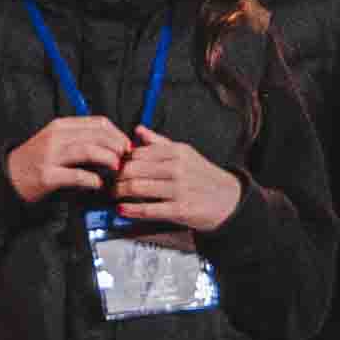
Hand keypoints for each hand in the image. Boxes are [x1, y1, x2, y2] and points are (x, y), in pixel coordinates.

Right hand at [6, 114, 138, 203]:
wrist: (8, 176)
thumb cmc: (36, 160)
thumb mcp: (57, 140)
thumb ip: (80, 137)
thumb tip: (113, 142)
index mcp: (61, 126)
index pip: (99, 123)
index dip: (118, 134)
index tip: (126, 145)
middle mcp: (55, 137)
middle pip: (97, 135)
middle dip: (117, 146)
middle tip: (124, 158)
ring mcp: (50, 156)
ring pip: (89, 150)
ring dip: (108, 159)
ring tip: (115, 168)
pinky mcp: (47, 175)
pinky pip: (77, 175)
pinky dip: (92, 180)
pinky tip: (97, 184)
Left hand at [109, 132, 245, 236]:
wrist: (229, 200)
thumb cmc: (203, 176)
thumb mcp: (185, 153)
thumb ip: (159, 143)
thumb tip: (138, 129)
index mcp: (176, 152)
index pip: (136, 153)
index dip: (121, 161)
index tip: (113, 166)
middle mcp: (177, 168)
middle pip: (132, 170)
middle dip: (116, 177)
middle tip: (109, 182)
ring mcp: (179, 189)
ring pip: (137, 188)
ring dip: (119, 192)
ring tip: (114, 194)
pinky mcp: (181, 209)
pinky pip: (149, 209)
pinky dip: (131, 209)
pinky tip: (122, 209)